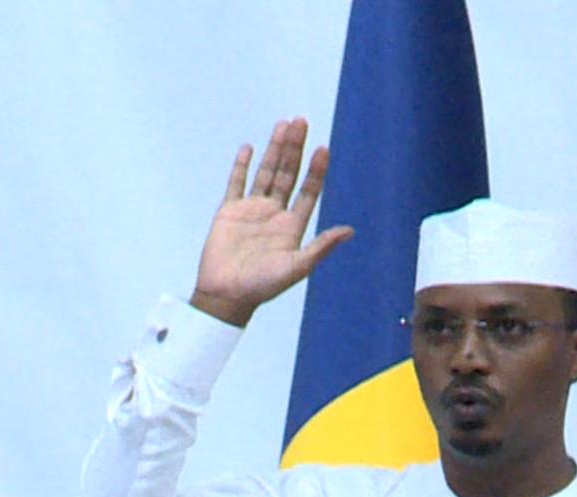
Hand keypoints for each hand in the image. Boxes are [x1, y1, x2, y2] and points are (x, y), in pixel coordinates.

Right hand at [191, 118, 353, 327]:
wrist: (227, 294)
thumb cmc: (262, 286)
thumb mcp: (297, 267)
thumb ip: (321, 247)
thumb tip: (350, 231)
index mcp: (292, 227)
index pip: (309, 191)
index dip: (316, 170)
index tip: (323, 149)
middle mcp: (274, 215)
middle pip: (288, 174)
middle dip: (295, 149)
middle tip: (301, 122)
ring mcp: (252, 211)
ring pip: (265, 173)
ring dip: (274, 149)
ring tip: (283, 125)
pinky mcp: (229, 212)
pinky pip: (236, 184)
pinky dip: (242, 166)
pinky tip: (249, 148)